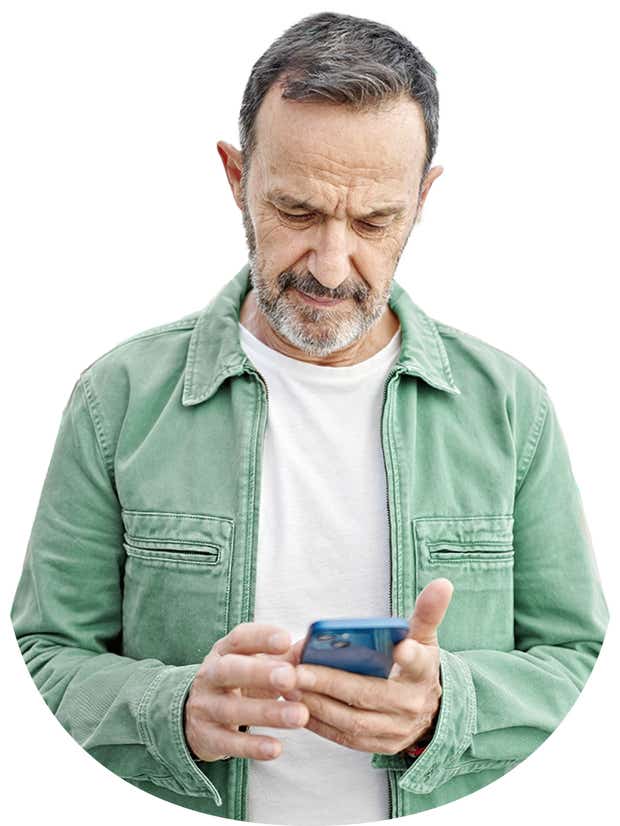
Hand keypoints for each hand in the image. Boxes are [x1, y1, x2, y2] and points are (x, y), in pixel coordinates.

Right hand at [184, 622, 314, 761]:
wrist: (198, 716)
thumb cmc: (239, 683)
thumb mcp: (256, 665)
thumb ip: (284, 658)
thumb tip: (311, 650)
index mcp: (224, 652)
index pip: (239, 639)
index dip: (261, 638)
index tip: (286, 640)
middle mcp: (209, 676)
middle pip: (230, 670)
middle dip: (260, 673)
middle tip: (289, 677)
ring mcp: (205, 707)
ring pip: (232, 709)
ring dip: (267, 713)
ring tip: (299, 716)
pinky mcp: (206, 738)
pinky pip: (228, 743)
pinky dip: (252, 747)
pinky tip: (276, 748)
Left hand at [282, 578, 453, 754]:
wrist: (428, 709)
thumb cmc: (416, 663)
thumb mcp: (424, 636)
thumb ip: (427, 611)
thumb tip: (442, 583)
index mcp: (423, 671)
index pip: (419, 661)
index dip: (409, 655)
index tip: (399, 647)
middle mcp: (411, 704)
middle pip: (367, 693)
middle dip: (329, 681)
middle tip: (297, 669)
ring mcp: (396, 729)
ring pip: (352, 720)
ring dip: (317, 703)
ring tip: (290, 684)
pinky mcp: (380, 746)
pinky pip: (345, 738)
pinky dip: (319, 723)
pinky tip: (298, 704)